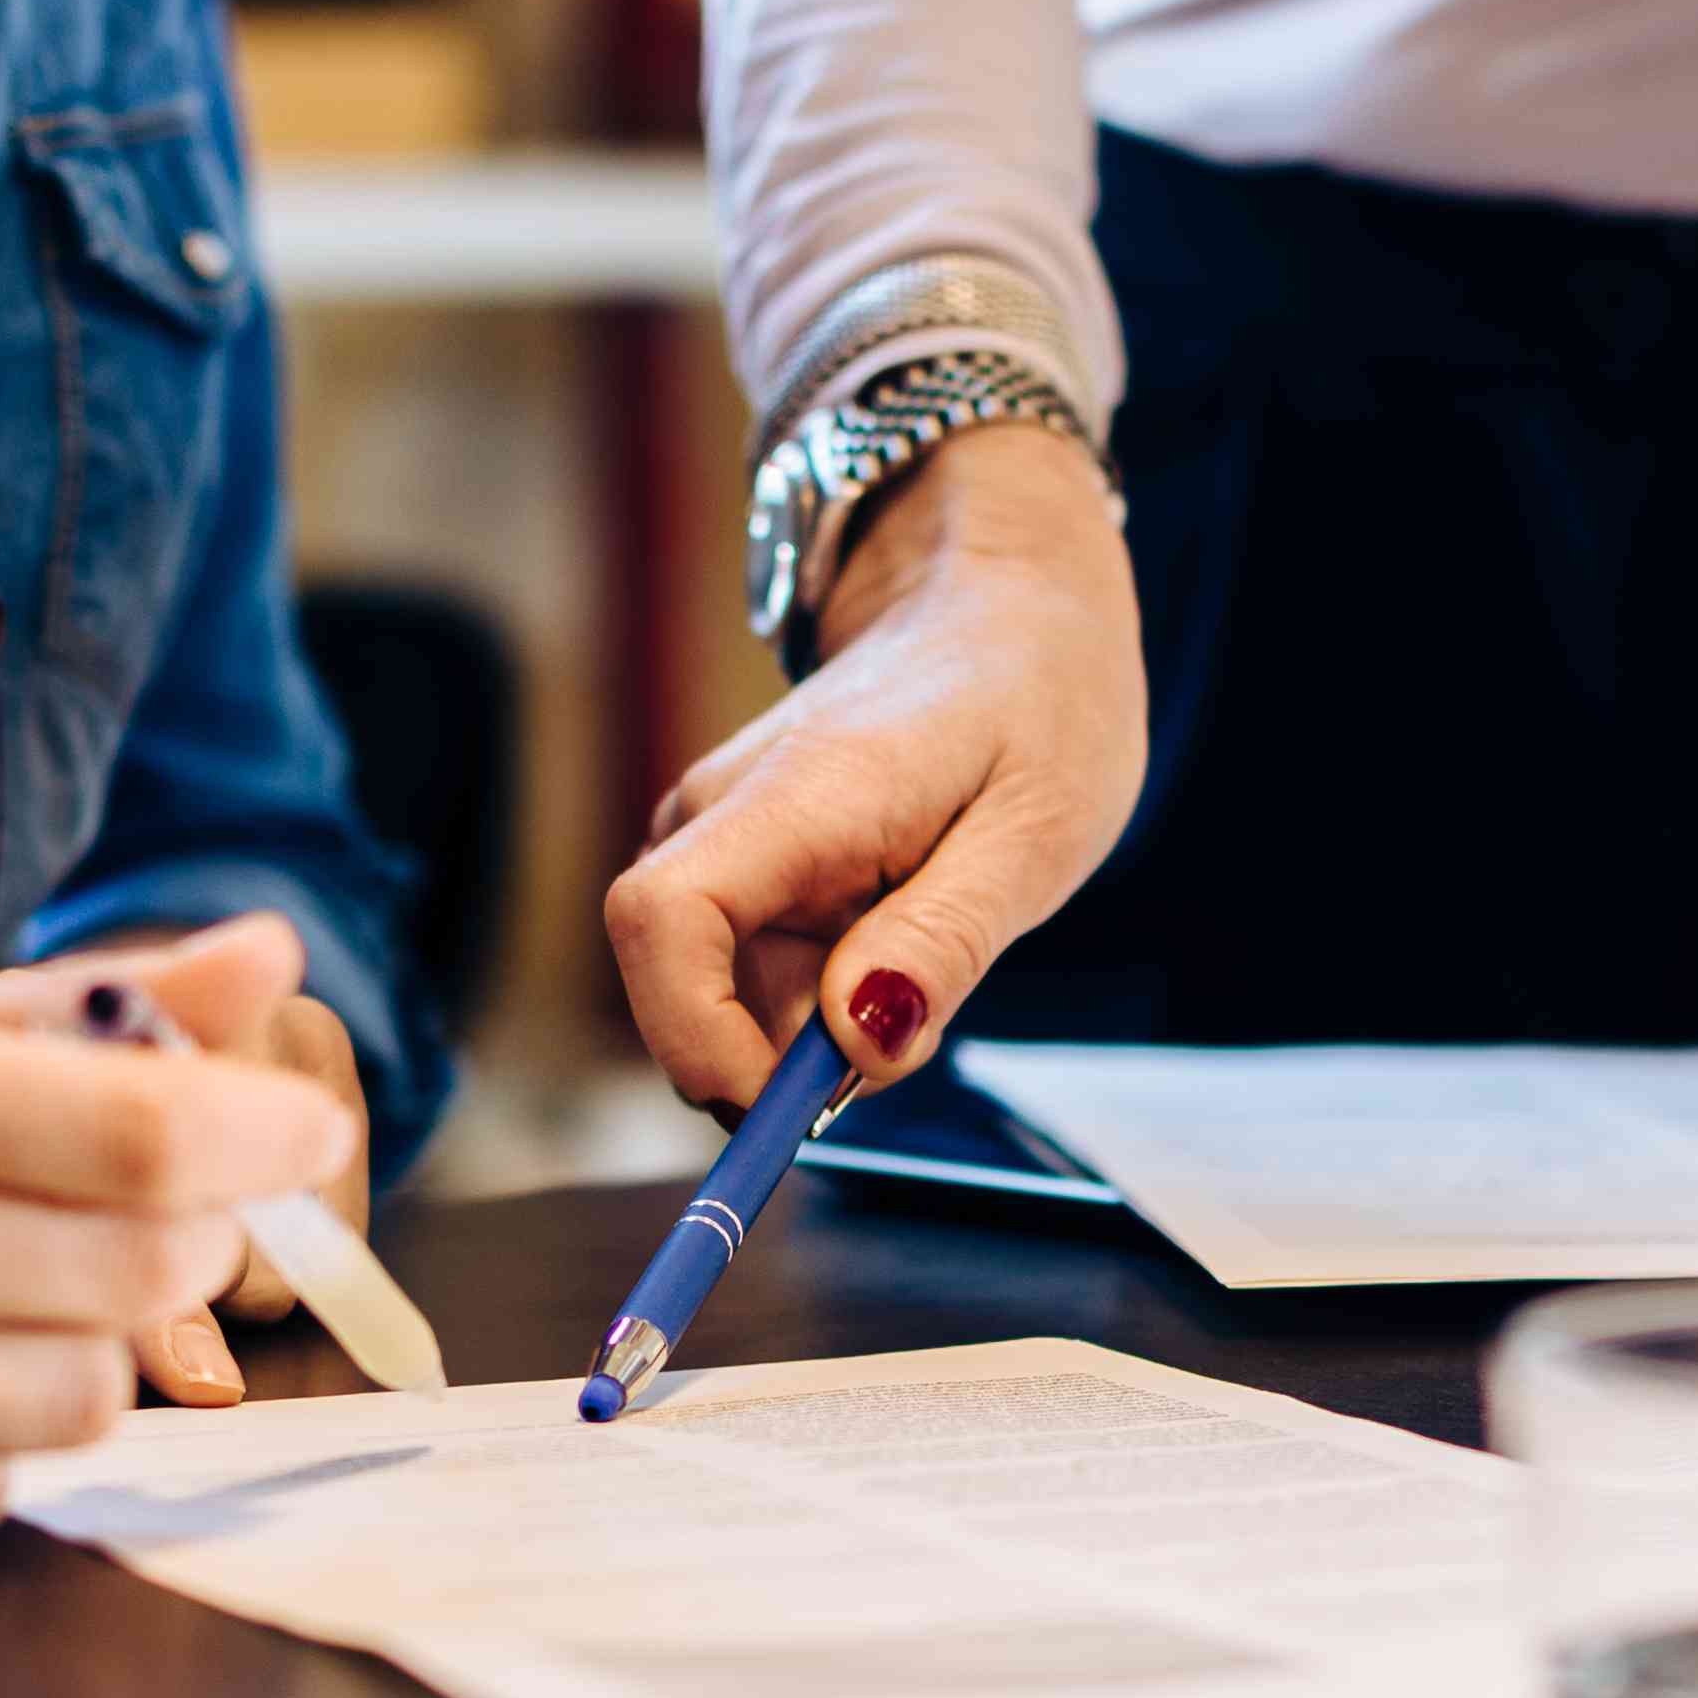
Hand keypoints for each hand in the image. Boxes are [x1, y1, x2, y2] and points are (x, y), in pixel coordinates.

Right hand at [607, 425, 1143, 1109]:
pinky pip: (750, 969)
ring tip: (926, 952)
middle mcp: (723, 813)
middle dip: (779, 1062)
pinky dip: (817, 997)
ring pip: (723, 995)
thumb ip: (943, 941)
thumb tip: (858, 1045)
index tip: (791, 1099)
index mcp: (793, 797)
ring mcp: (720, 834)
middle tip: (910, 1027)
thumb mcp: (1038, 832)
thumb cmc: (1038, 697)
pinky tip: (897, 938)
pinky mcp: (736, 860)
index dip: (696, 1039)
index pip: (659, 924)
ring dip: (812, 1029)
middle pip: (681, 988)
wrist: (1006, 598)